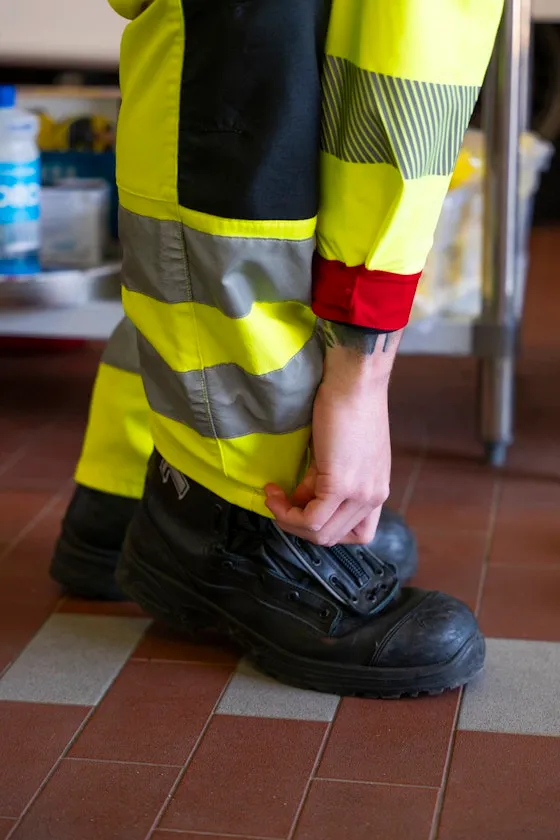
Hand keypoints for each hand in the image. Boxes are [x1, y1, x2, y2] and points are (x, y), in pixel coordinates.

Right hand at [265, 364, 390, 545]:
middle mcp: (374, 496)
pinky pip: (311, 518)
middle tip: (279, 501)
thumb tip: (300, 498)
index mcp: (378, 490)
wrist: (353, 382)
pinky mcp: (341, 485)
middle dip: (299, 525)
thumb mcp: (339, 453)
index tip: (303, 507)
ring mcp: (360, 493)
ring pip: (321, 533)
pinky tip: (275, 492)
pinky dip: (288, 512)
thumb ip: (322, 481)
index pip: (359, 534)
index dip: (326, 528)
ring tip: (274, 495)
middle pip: (333, 537)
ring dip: (290, 521)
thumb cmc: (347, 404)